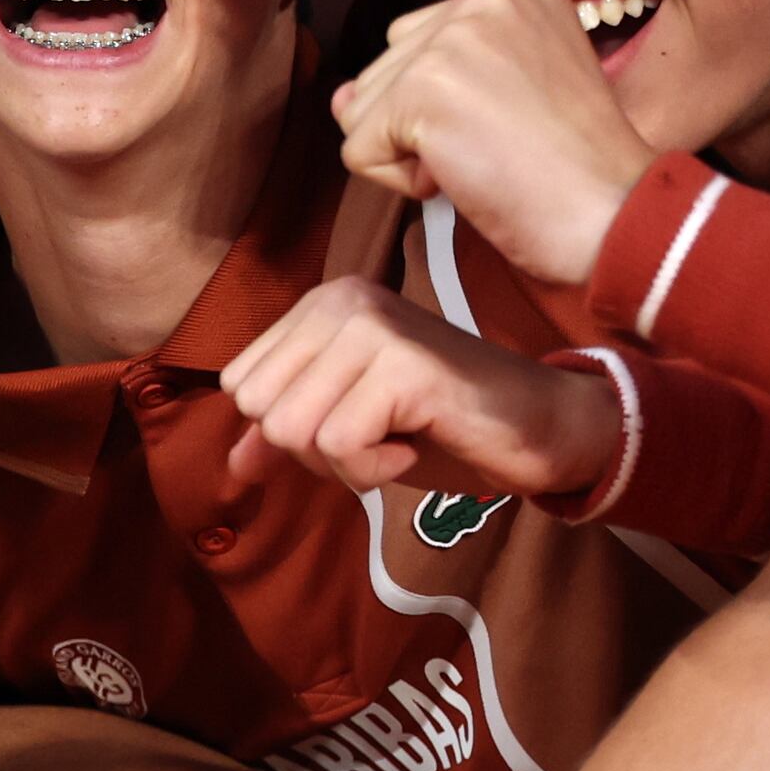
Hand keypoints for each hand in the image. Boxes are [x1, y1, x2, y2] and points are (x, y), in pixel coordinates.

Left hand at [219, 273, 621, 499]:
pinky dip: (374, 470)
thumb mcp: (350, 425)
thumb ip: (286, 436)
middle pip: (261, 410)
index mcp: (321, 303)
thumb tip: (231, 466)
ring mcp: (374, 329)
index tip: (354, 419)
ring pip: (293, 430)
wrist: (538, 424)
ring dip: (346, 462)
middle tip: (377, 434)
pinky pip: (340, 446)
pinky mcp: (404, 368)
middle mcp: (342, 301)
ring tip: (398, 438)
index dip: (290, 426)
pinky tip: (416, 445)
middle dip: (312, 449)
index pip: (241, 384)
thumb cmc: (441, 423)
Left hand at [330, 0, 659, 290]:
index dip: (452, 104)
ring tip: (487, 159)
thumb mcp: (510, 94)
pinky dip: (399, 183)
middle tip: (503, 147)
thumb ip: (427, 75)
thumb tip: (341, 99)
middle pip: (386, 71)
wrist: (615, 215)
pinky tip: (466, 178)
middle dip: (423, 126)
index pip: (421, 43)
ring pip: (363, 110)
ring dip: (410, 153)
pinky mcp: (423, 89)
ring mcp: (451, 40)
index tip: (516, 124)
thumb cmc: (575, 171)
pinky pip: (357, 151)